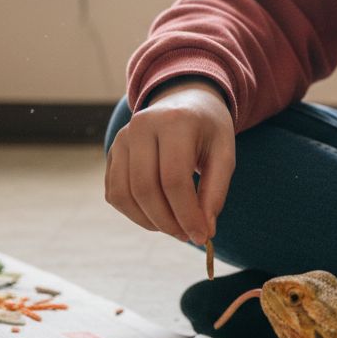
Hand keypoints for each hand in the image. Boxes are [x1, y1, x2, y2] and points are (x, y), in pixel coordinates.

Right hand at [104, 78, 234, 243]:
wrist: (184, 100)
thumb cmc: (208, 130)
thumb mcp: (224, 154)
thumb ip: (216, 192)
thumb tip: (204, 231)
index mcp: (174, 122)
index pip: (174, 179)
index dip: (187, 214)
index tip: (202, 237)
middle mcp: (141, 126)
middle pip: (145, 189)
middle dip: (168, 222)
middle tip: (188, 236)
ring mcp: (121, 138)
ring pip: (124, 194)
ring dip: (149, 221)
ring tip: (175, 227)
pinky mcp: (112, 152)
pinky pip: (115, 194)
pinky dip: (134, 213)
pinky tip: (158, 216)